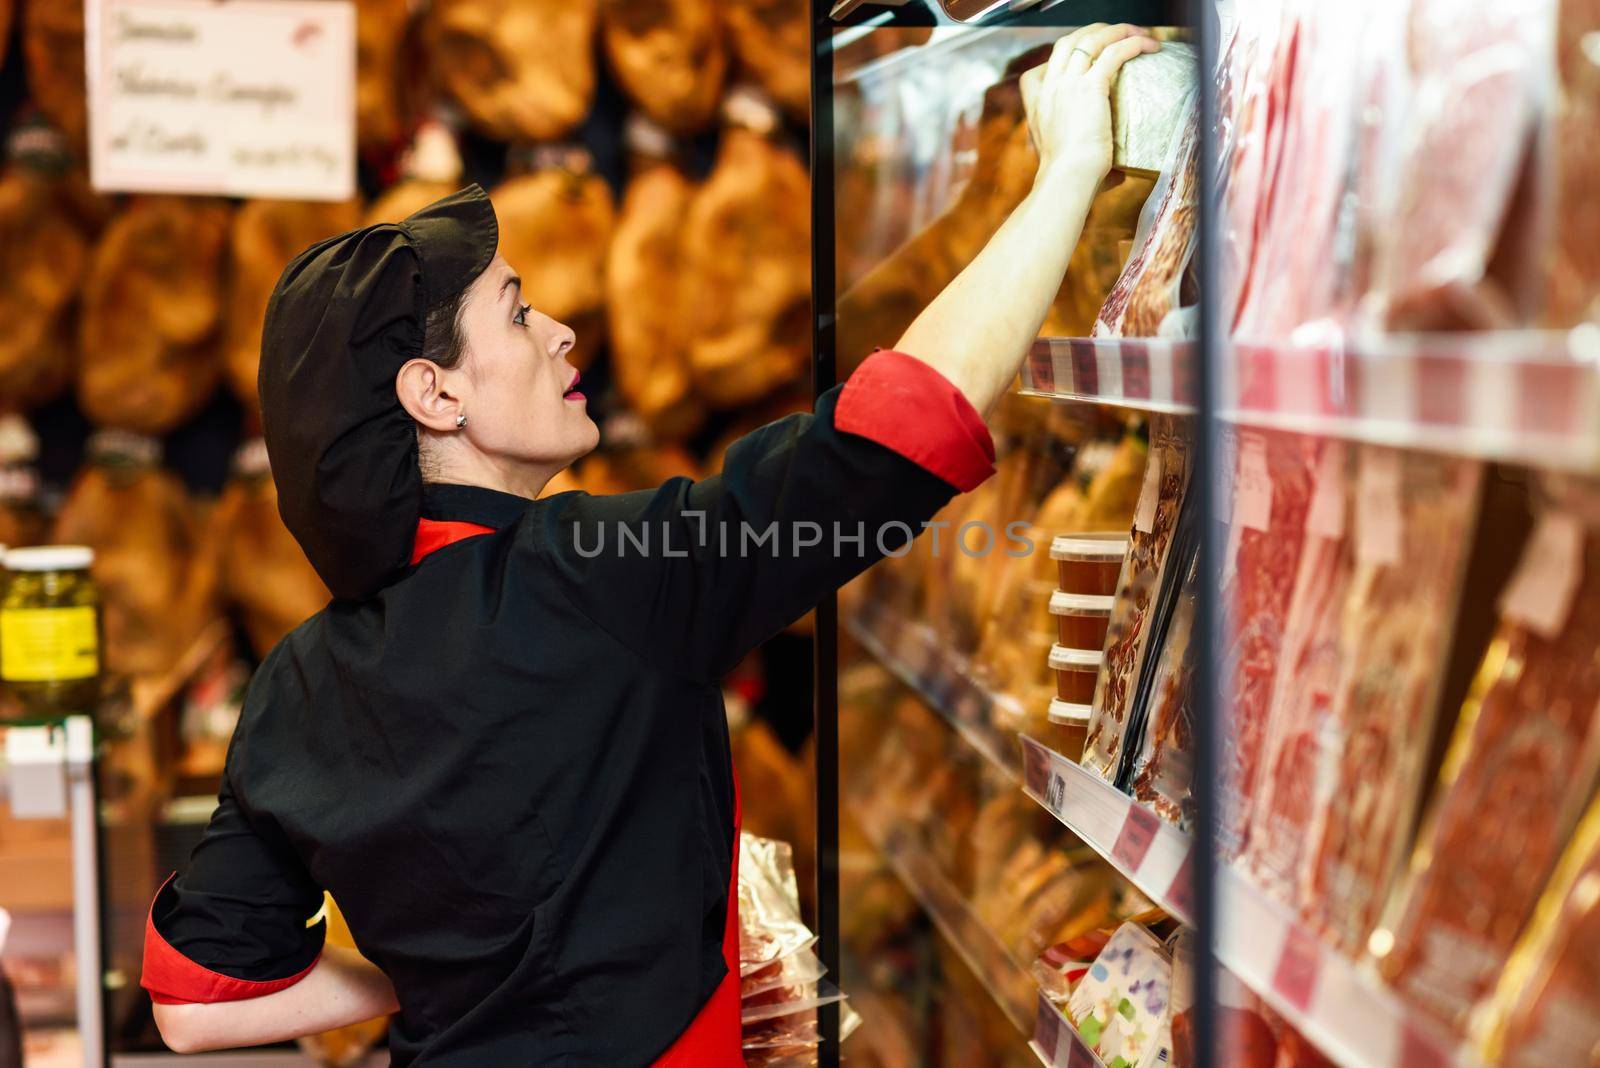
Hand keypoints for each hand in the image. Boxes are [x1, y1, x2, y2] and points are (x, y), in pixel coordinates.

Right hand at [1021, 24, 1159, 181]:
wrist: (1067, 178)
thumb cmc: (1069, 179)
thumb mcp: (1069, 164)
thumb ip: (1088, 161)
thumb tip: (1118, 176)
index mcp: (1037, 105)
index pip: (1040, 69)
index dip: (1061, 60)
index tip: (1081, 61)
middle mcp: (1049, 89)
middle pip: (1067, 42)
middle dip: (1093, 32)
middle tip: (1115, 35)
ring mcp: (1067, 84)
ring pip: (1090, 40)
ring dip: (1116, 31)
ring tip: (1137, 33)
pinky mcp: (1090, 86)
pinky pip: (1114, 52)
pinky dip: (1133, 43)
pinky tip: (1149, 45)